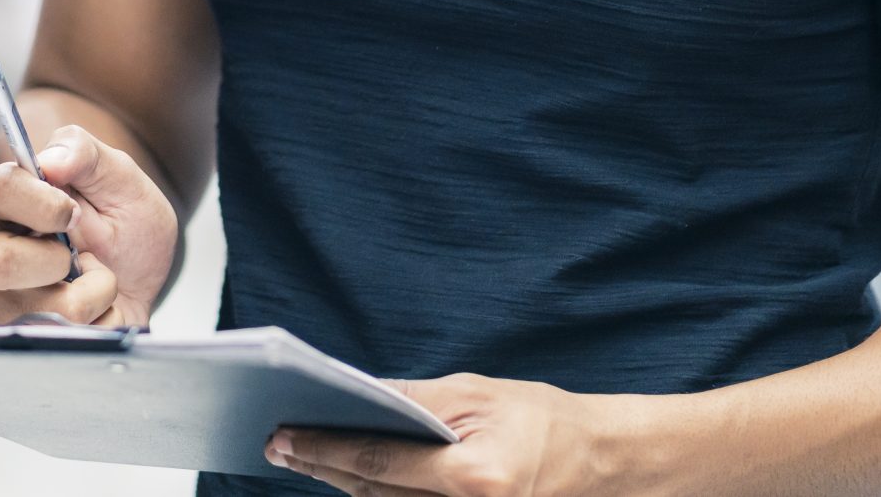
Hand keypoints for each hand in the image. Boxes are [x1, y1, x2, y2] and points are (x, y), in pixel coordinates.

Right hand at [0, 125, 177, 327]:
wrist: (142, 278)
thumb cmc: (124, 223)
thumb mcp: (119, 178)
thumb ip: (84, 152)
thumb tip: (51, 160)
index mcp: (10, 201)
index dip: (40, 202)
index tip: (73, 211)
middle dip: (57, 260)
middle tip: (81, 253)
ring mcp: (3, 299)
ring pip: (40, 310)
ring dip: (92, 295)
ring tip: (96, 280)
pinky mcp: (23, 336)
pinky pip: (67, 339)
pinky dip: (101, 322)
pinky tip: (97, 310)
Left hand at [267, 374, 637, 496]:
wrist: (603, 463)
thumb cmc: (542, 420)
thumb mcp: (477, 394)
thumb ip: (412, 398)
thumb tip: (353, 394)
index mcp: (474, 478)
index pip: (380, 463)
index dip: (324, 447)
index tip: (283, 435)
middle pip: (373, 494)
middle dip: (321, 466)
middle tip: (276, 444)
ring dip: (340, 483)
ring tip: (300, 455)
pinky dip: (375, 495)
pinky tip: (346, 474)